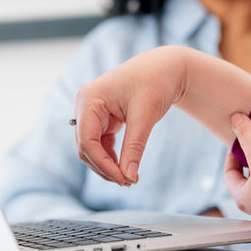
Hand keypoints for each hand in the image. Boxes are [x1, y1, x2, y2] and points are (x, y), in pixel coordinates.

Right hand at [73, 47, 185, 185]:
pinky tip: (126, 167)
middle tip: (128, 182)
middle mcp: (84, 105)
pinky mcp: (101, 119)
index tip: (123, 179)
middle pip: (85, 147)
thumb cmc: (156, 82)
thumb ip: (134, 147)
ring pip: (91, 149)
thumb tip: (128, 177)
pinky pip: (100, 144)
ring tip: (129, 178)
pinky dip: (111, 157)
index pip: (87, 140)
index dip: (102, 164)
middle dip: (104, 167)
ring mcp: (91, 112)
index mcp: (89, 99)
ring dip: (107, 165)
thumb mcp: (145, 116)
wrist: (166, 67)